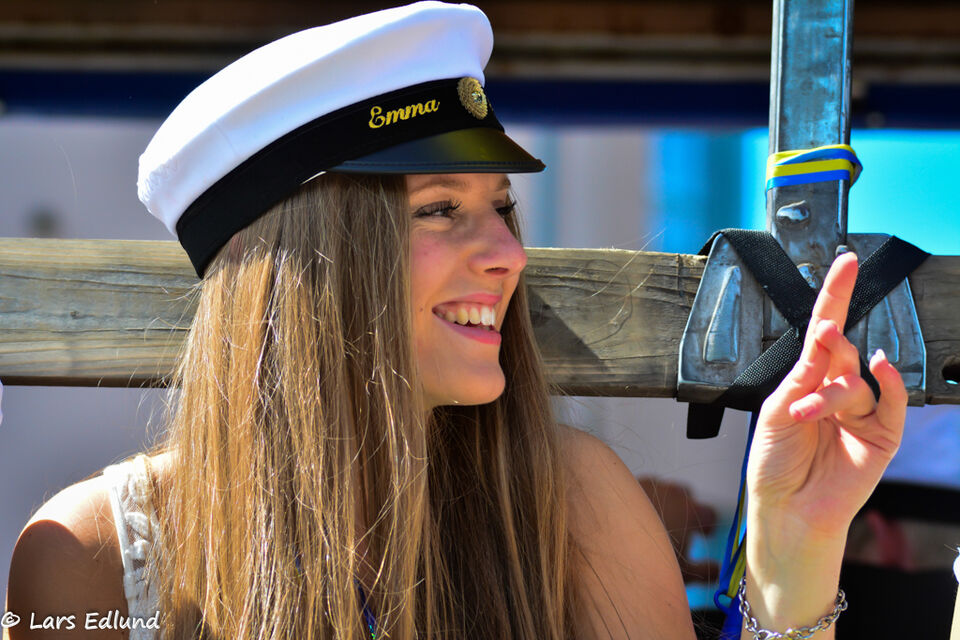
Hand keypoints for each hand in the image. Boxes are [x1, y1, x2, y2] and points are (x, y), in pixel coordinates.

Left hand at [636, 477, 718, 583]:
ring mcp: (651, 484)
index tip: (704, 535)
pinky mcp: (628, 483)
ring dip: (663, 500)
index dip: (708, 525)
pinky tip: (632, 515)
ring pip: (663, 489)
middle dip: (685, 508)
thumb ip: (707, 570)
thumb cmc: (650, 560)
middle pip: (687, 495)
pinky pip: (640, 487)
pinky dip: (641, 497)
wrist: (610, 542)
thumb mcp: (683, 573)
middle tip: (678, 528)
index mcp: (692, 510)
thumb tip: (719, 570)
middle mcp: (674, 492)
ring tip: (653, 522)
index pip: (710, 513)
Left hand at [747, 251, 907, 538]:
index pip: (824, 329)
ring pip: (857, 381)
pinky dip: (892, 384)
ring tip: (806, 413)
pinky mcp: (880, 436)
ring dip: (833, 392)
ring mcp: (860, 412)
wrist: (786, 509)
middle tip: (823, 337)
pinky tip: (882, 368)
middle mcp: (836, 390)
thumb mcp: (777, 410)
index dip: (834, 295)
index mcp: (807, 379)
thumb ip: (804, 375)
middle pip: (842, 350)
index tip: (844, 262)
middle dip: (831, 343)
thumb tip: (827, 336)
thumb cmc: (774, 463)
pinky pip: (892, 403)